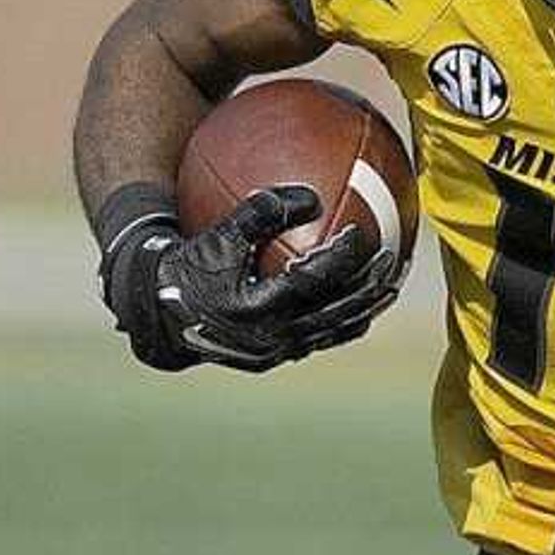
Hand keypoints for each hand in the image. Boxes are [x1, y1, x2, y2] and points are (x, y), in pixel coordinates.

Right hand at [103, 187, 395, 373]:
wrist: (161, 316)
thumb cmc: (187, 268)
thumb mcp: (217, 237)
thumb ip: (260, 212)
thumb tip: (309, 197)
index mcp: (256, 307)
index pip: (312, 281)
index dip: (341, 258)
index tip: (361, 233)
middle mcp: (271, 336)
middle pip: (335, 312)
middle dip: (367, 287)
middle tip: (393, 262)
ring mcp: (277, 351)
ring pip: (333, 331)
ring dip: (363, 308)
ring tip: (389, 287)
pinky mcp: (277, 357)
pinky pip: (320, 338)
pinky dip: (343, 321)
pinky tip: (359, 303)